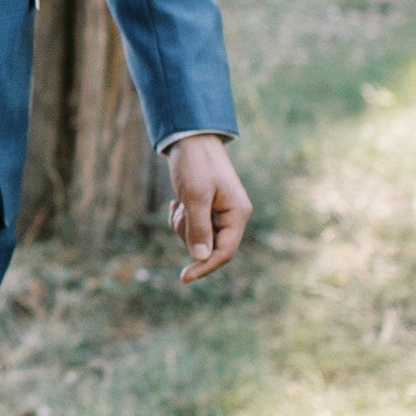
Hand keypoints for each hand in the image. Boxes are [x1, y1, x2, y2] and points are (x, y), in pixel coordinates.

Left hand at [166, 136, 251, 282]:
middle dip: (188, 233)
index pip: (224, 252)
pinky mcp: (207, 208)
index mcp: (238, 214)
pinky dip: (181, 217)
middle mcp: (232, 216)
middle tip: (181, 208)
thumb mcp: (194, 196)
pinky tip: (177, 200)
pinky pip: (191, 226)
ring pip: (197, 237)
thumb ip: (198, 227)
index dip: (205, 266)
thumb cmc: (195, 164)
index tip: (183, 277)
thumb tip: (201, 258)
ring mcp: (220, 212)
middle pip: (208, 246)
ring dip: (182, 224)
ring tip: (179, 201)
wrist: (190, 138)